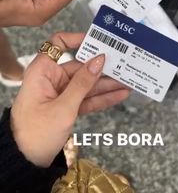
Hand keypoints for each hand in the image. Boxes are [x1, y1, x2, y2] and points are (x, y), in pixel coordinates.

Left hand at [11, 32, 129, 166]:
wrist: (24, 162)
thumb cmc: (36, 132)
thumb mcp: (63, 107)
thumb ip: (83, 83)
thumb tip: (99, 60)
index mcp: (43, 70)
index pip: (58, 44)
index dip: (77, 39)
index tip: (99, 40)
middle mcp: (52, 78)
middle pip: (80, 66)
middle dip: (103, 68)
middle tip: (125, 64)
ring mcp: (61, 93)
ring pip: (87, 84)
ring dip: (107, 84)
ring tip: (129, 80)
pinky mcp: (67, 107)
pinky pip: (88, 99)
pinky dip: (103, 98)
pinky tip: (120, 95)